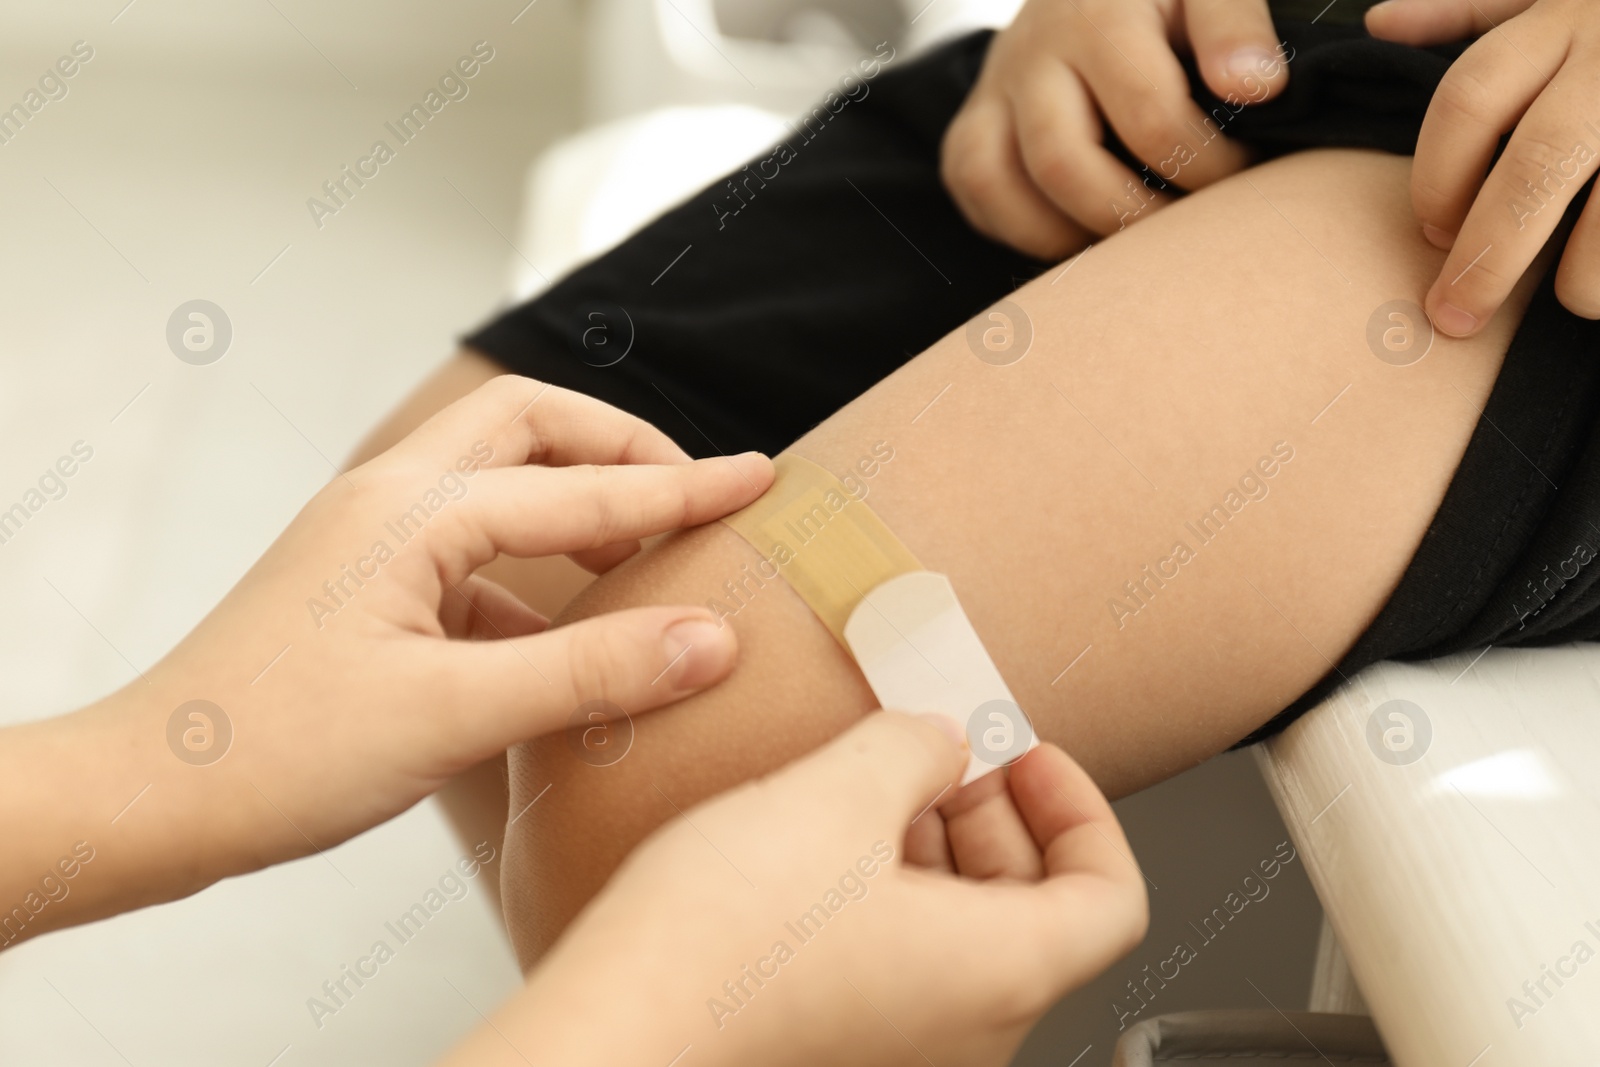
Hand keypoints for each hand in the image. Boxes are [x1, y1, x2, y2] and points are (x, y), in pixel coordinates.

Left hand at [0, 376, 771, 937]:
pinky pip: (472, 551)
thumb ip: (590, 673)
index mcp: (412, 514)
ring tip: (646, 555)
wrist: (151, 800)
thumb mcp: (452, 716)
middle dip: (615, 445)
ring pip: (496, 480)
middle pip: (526, 423)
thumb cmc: (277, 753)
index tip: (763, 479)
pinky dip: (534, 575)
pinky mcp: (366, 588)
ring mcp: (371, 541)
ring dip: (574, 502)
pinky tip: (565, 640)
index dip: (684, 491)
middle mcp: (389, 502)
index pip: (584, 489)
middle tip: (691, 490)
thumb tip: (712, 640)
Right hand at [449, 712, 1148, 1066]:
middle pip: (1035, 910)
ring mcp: (904, 1048)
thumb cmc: (722, 942)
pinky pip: (903, 962)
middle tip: (943, 748)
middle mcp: (970, 1029)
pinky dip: (890, 892)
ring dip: (936, 846)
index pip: (1112, 897)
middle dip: (994, 812)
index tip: (1029, 754)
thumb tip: (940, 739)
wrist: (617, 1030)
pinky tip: (829, 842)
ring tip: (875, 780)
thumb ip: (915, 747)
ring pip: (964, 936)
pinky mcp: (842, 1045)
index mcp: (1002, 973)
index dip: (1084, 810)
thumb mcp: (837, 794)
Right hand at [941, 0, 1289, 259]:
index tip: (1239, 171)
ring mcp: (994, 88)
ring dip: (1065, 232)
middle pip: (1061, 162)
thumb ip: (1233, 24)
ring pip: (997, 183)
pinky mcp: (972, 119)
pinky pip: (972, 188)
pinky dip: (1019, 225)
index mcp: (1098, 14)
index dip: (1203, 164)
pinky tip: (1074, 226)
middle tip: (1180, 223)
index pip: (1148, 116)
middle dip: (1130, 213)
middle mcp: (1032, 51)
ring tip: (1126, 235)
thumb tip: (1256, 87)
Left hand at [1366, 0, 1599, 333]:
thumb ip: (1477, 7)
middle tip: (1456, 314)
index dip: (1437, 177)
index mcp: (1564, 11)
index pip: (1469, 100)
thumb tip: (1383, 23)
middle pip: (1537, 165)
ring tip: (1575, 302)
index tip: (1432, 230)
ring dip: (1588, 272)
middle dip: (1489, 254)